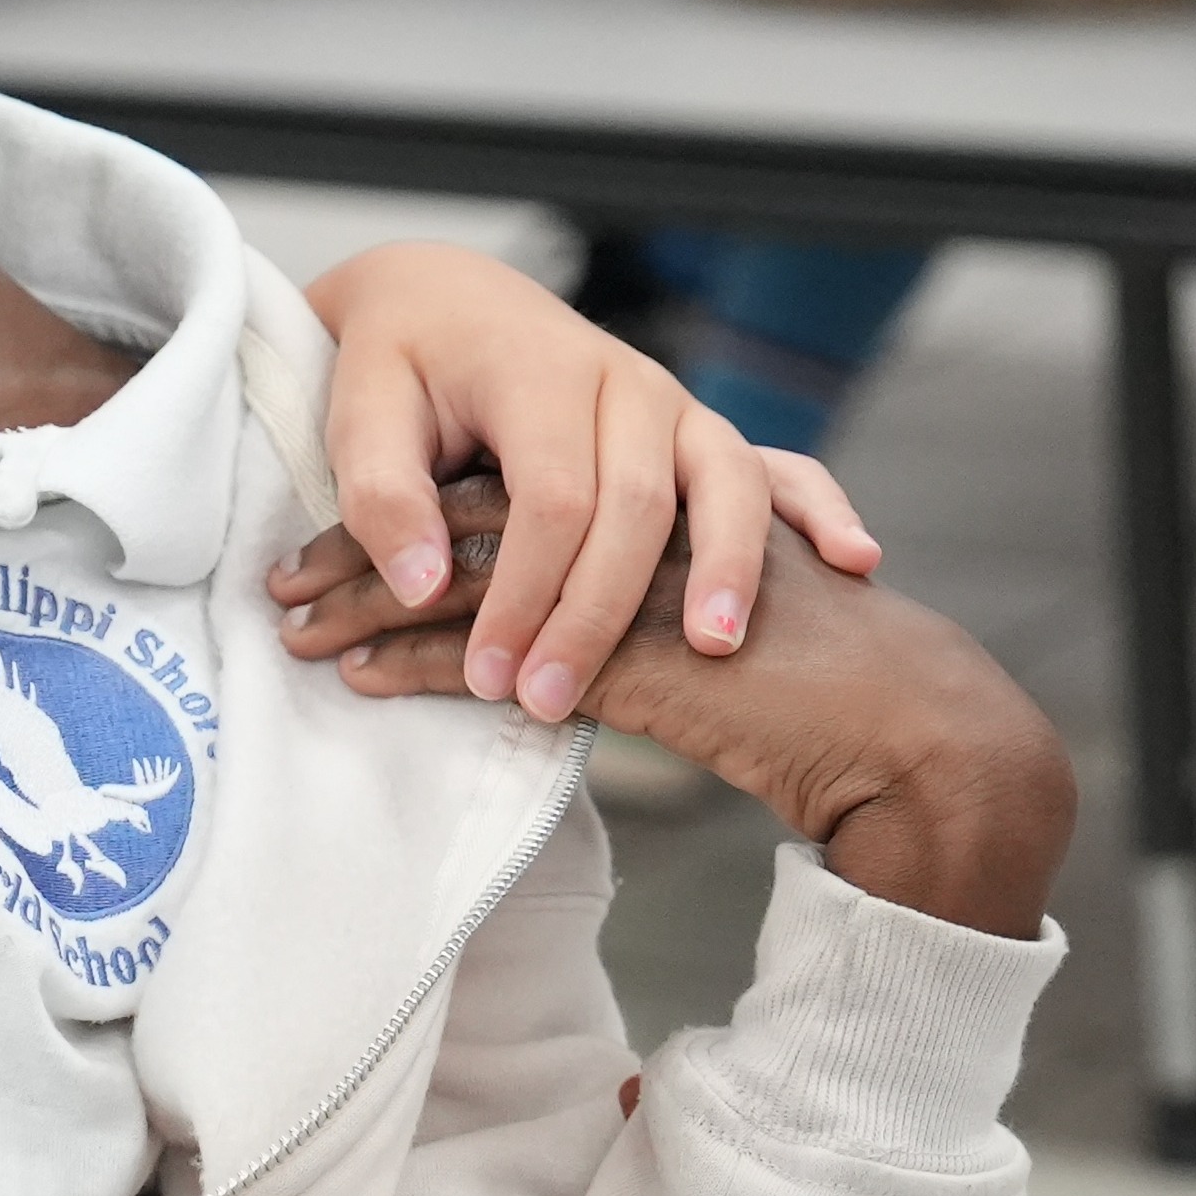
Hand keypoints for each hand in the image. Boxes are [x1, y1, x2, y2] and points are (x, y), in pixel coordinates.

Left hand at [282, 241, 881, 719]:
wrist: (450, 297)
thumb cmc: (401, 365)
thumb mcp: (360, 413)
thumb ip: (381, 492)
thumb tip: (421, 585)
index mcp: (542, 372)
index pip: (550, 499)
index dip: (521, 596)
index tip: (492, 678)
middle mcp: (625, 386)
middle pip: (636, 507)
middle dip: (597, 614)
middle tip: (551, 699)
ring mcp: (676, 409)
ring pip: (726, 482)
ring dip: (729, 565)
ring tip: (717, 647)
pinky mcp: (701, 437)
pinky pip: (784, 468)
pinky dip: (821, 507)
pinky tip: (853, 561)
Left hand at [315, 485, 1073, 938]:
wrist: (914, 729)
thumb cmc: (806, 684)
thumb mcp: (690, 617)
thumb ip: (604, 593)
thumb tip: (496, 608)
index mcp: (657, 466)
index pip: (506, 490)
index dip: (403, 528)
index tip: (317, 569)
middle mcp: (652, 493)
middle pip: (481, 518)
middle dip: (371, 562)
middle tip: (282, 600)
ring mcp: (648, 559)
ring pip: (487, 570)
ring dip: (386, 612)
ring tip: (307, 645)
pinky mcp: (645, 637)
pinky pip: (511, 643)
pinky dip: (429, 662)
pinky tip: (369, 683)